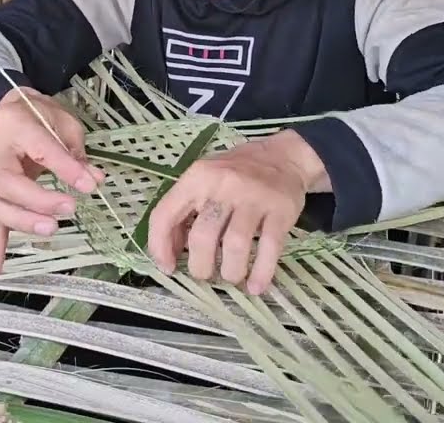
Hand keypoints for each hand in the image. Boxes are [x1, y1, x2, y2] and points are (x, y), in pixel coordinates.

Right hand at [0, 87, 104, 274]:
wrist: (5, 113)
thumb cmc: (38, 116)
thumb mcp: (63, 121)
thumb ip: (76, 151)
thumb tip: (93, 179)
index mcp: (18, 128)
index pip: (40, 149)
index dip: (65, 168)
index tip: (89, 185)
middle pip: (9, 183)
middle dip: (38, 200)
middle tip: (69, 209)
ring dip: (20, 222)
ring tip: (49, 231)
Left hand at [144, 129, 327, 294]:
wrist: (283, 156)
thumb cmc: (236, 173)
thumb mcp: (203, 180)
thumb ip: (183, 211)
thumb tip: (169, 253)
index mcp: (197, 177)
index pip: (165, 215)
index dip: (160, 247)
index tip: (169, 268)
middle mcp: (223, 184)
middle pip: (203, 236)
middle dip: (200, 267)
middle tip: (205, 274)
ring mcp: (254, 197)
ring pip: (235, 245)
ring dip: (230, 271)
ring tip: (231, 276)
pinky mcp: (281, 209)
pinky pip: (270, 247)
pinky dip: (261, 272)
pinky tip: (255, 286)